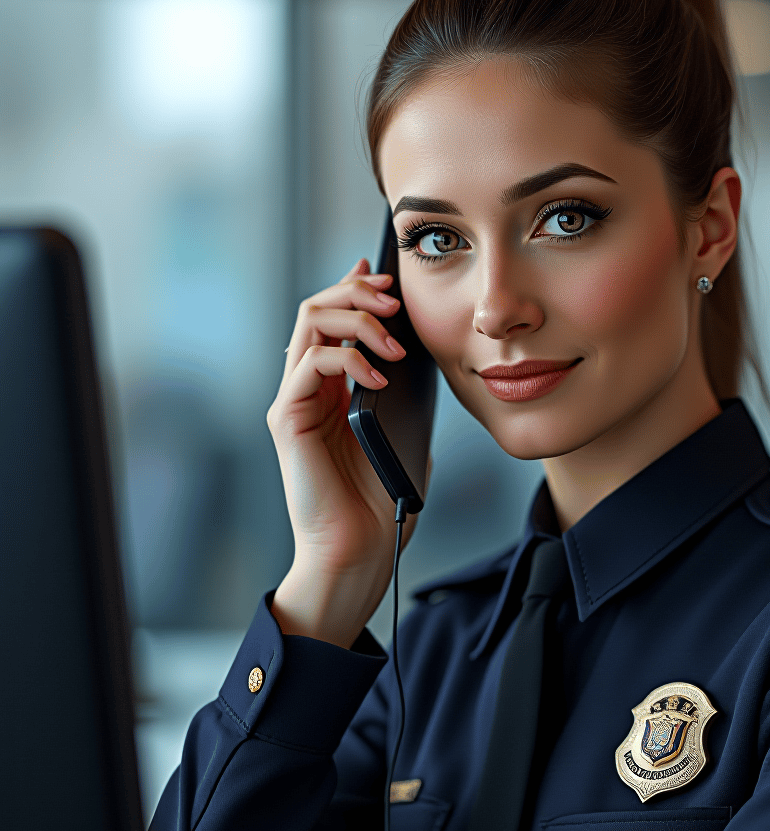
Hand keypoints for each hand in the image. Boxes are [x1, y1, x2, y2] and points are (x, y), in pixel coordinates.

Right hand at [266, 257, 429, 647]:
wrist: (360, 554)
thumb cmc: (382, 505)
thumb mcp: (405, 440)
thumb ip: (404, 404)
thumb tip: (420, 372)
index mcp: (334, 391)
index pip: (334, 321)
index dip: (355, 289)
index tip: (386, 275)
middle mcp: (309, 389)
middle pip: (317, 308)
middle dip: (357, 292)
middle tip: (394, 299)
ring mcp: (295, 402)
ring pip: (309, 323)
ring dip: (356, 319)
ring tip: (393, 342)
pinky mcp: (288, 419)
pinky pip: (310, 363)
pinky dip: (347, 359)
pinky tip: (379, 378)